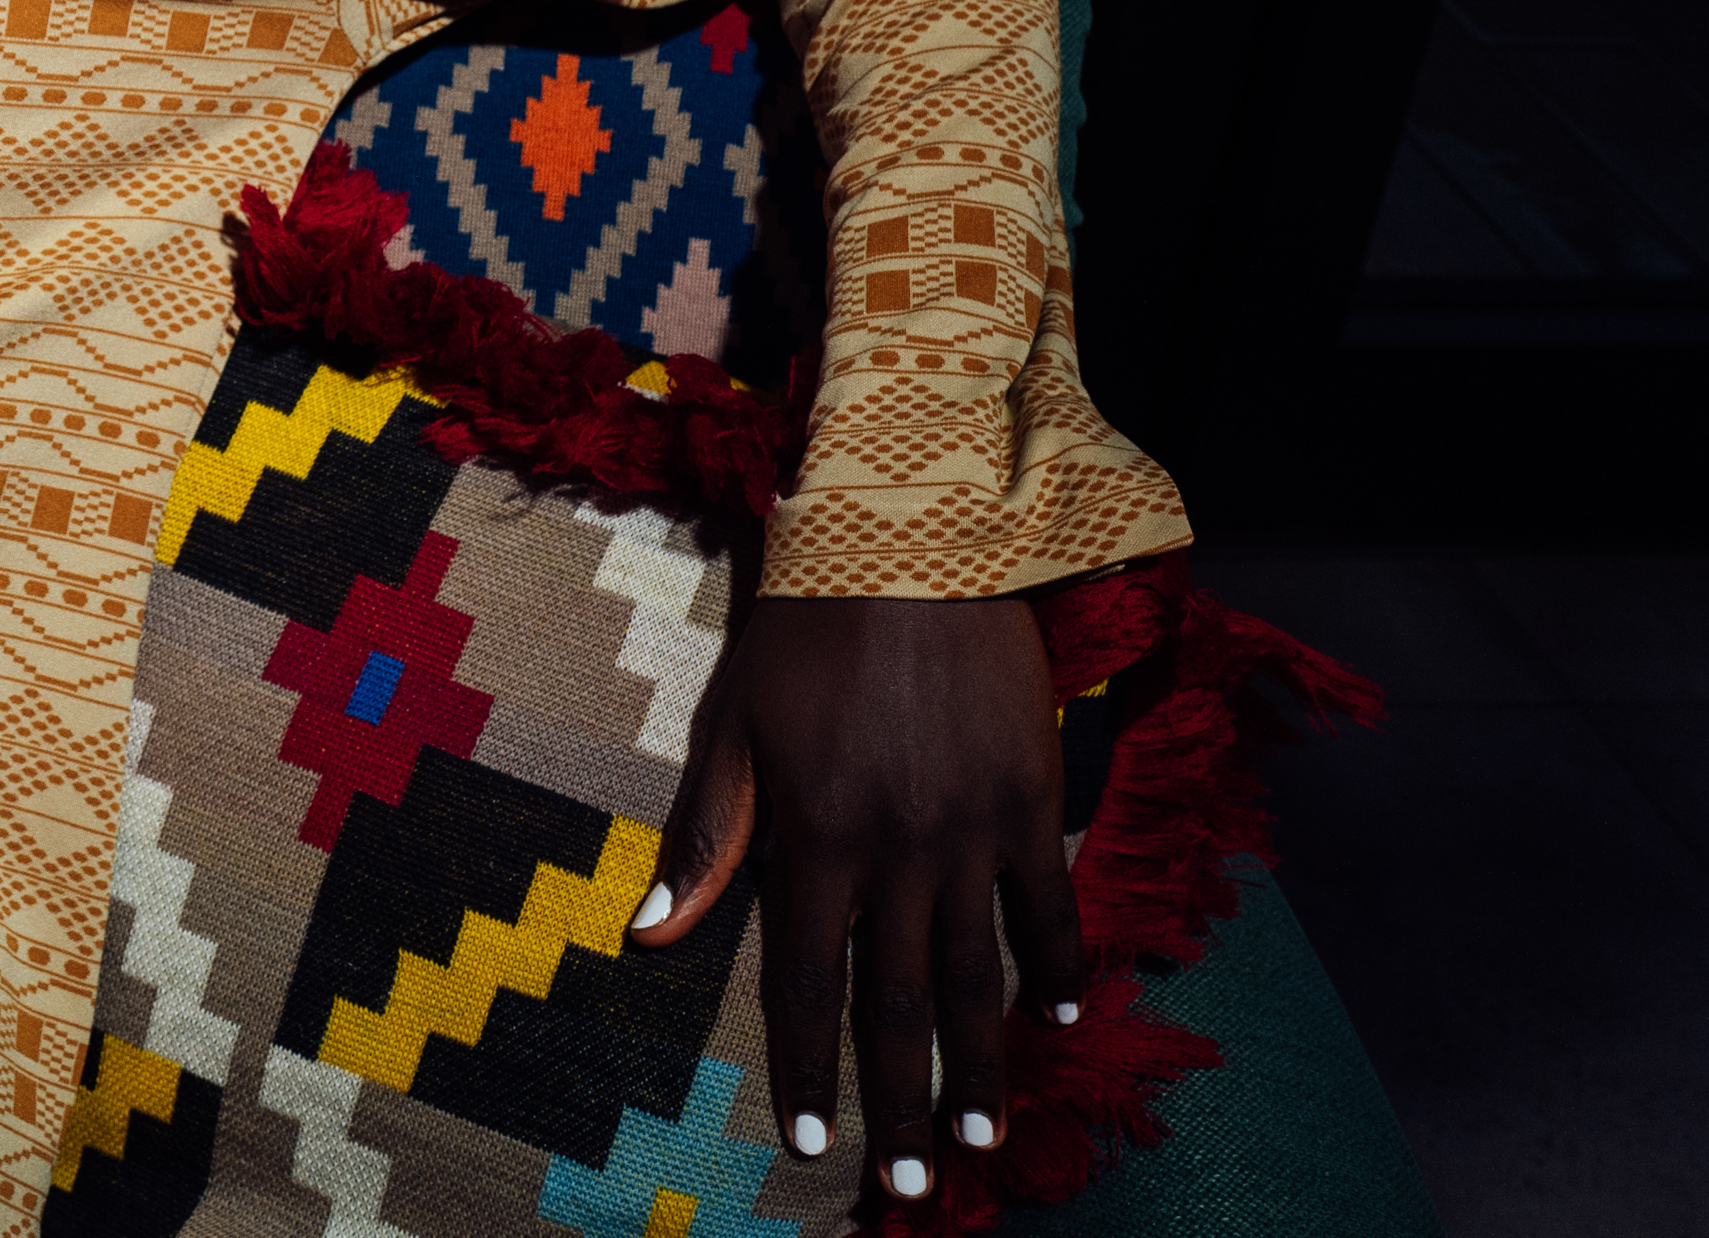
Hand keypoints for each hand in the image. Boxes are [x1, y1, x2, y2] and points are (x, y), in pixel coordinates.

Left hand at [629, 594, 1083, 1202]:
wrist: (909, 535)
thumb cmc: (803, 627)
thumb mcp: (734, 725)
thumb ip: (705, 839)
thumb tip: (651, 938)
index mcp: (813, 835)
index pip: (807, 981)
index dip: (809, 1066)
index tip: (813, 1139)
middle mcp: (895, 848)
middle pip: (896, 1003)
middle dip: (900, 1100)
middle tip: (913, 1182)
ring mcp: (970, 826)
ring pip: (975, 972)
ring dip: (979, 1064)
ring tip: (980, 1136)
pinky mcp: (1031, 793)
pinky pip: (1049, 901)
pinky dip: (1056, 965)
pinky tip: (1057, 1018)